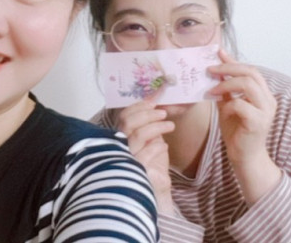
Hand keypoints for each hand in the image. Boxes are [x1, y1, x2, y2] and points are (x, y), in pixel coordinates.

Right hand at [116, 99, 175, 213]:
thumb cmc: (153, 163)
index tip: (153, 101)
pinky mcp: (136, 171)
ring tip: (170, 125)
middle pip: (129, 123)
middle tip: (163, 112)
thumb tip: (156, 102)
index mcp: (121, 137)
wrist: (156, 189)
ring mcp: (125, 159)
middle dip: (148, 114)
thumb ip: (150, 124)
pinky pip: (147, 152)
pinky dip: (158, 146)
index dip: (138, 106)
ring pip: (139, 135)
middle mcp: (119, 147)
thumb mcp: (152, 139)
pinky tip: (165, 146)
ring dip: (157, 127)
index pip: (123, 116)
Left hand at [208, 49, 281, 204]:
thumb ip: (227, 90)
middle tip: (210, 69)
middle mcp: (269, 100)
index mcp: (264, 94)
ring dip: (226, 83)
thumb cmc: (237, 132)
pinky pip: (240, 104)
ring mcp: (266, 111)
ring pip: (248, 84)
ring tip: (212, 89)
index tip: (218, 53)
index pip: (251, 70)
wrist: (244, 157)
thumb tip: (217, 70)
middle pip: (251, 72)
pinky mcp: (258, 122)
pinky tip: (222, 112)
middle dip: (228, 68)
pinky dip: (228, 105)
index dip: (234, 61)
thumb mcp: (229, 105)